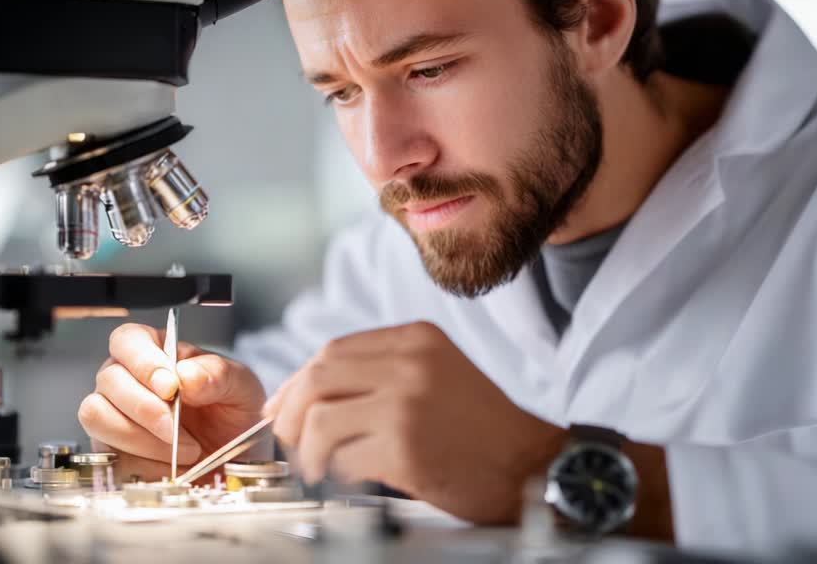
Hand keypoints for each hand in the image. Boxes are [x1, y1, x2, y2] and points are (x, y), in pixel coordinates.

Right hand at [79, 322, 266, 481]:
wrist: (236, 462)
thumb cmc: (233, 415)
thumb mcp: (241, 387)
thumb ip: (218, 374)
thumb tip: (186, 376)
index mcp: (156, 350)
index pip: (128, 340)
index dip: (143, 361)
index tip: (169, 387)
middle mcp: (127, 378)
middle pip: (109, 380)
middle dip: (146, 409)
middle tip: (178, 430)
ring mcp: (114, 414)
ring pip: (98, 416)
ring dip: (141, 438)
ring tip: (183, 451)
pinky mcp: (112, 450)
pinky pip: (110, 455)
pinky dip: (144, 464)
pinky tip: (171, 467)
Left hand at [264, 321, 566, 523]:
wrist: (532, 465)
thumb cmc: (480, 428)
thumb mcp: (437, 374)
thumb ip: (384, 371)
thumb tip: (310, 393)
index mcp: (416, 338)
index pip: (333, 350)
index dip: (299, 381)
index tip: (284, 406)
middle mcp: (410, 363)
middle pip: (318, 377)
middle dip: (290, 412)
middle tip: (286, 438)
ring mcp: (406, 403)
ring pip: (320, 418)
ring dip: (305, 448)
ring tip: (314, 466)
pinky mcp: (404, 446)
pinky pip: (343, 457)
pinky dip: (334, 472)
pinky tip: (344, 478)